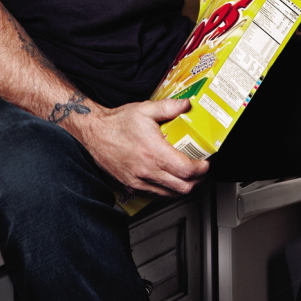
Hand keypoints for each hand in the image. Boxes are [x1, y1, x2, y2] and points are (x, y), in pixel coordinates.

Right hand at [70, 99, 209, 196]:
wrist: (94, 133)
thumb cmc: (117, 122)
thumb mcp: (145, 109)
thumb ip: (169, 107)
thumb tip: (187, 105)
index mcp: (153, 151)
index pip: (186, 170)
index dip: (201, 169)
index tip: (205, 162)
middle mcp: (147, 170)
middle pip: (183, 187)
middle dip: (197, 180)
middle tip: (200, 169)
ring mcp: (139, 181)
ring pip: (171, 194)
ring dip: (184, 187)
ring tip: (187, 175)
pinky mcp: (132, 186)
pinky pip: (157, 195)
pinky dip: (168, 191)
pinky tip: (170, 179)